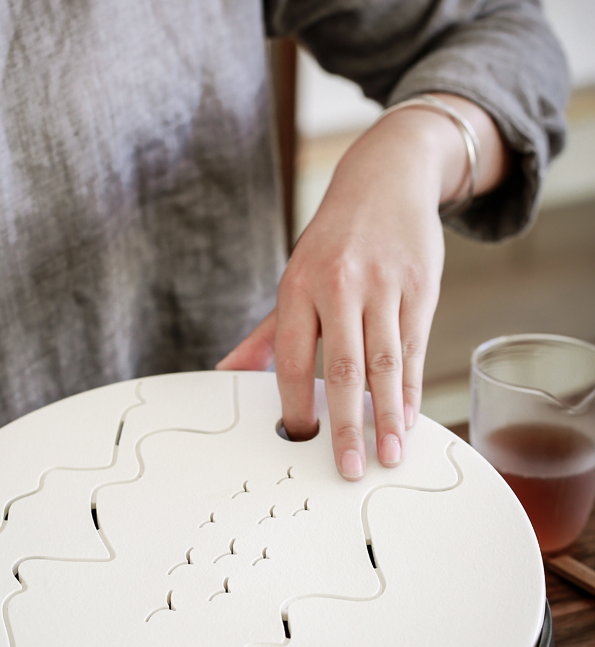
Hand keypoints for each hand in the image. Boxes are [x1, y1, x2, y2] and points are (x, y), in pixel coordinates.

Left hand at [217, 95, 509, 477]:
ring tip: (389, 452)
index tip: (300, 435)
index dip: (294, 401)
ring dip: (388, 415)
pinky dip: (411, 387)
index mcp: (299, 286)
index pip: (291, 356)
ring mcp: (384, 285)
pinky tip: (409, 416)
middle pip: (342, 367)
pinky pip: (413, 348)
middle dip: (345, 424)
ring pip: (385, 363)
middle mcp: (340, 285)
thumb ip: (266, 335)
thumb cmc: (334, 242)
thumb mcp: (295, 280)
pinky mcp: (420, 287)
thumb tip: (226, 373)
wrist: (386, 179)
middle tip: (350, 467)